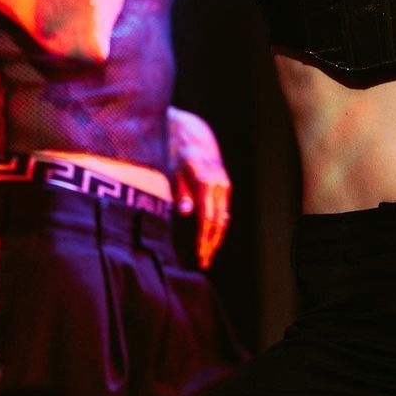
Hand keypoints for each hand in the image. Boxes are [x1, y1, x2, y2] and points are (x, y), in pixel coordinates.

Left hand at [167, 106, 231, 270]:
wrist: (193, 133)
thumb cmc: (176, 152)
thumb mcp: (172, 169)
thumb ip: (180, 191)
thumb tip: (185, 212)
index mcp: (205, 181)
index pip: (208, 217)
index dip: (204, 238)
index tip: (200, 254)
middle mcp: (218, 183)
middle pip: (218, 220)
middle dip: (211, 242)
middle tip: (204, 262)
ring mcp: (223, 184)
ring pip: (223, 216)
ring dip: (216, 236)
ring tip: (208, 254)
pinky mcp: (223, 185)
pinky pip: (223, 209)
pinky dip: (218, 224)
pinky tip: (211, 237)